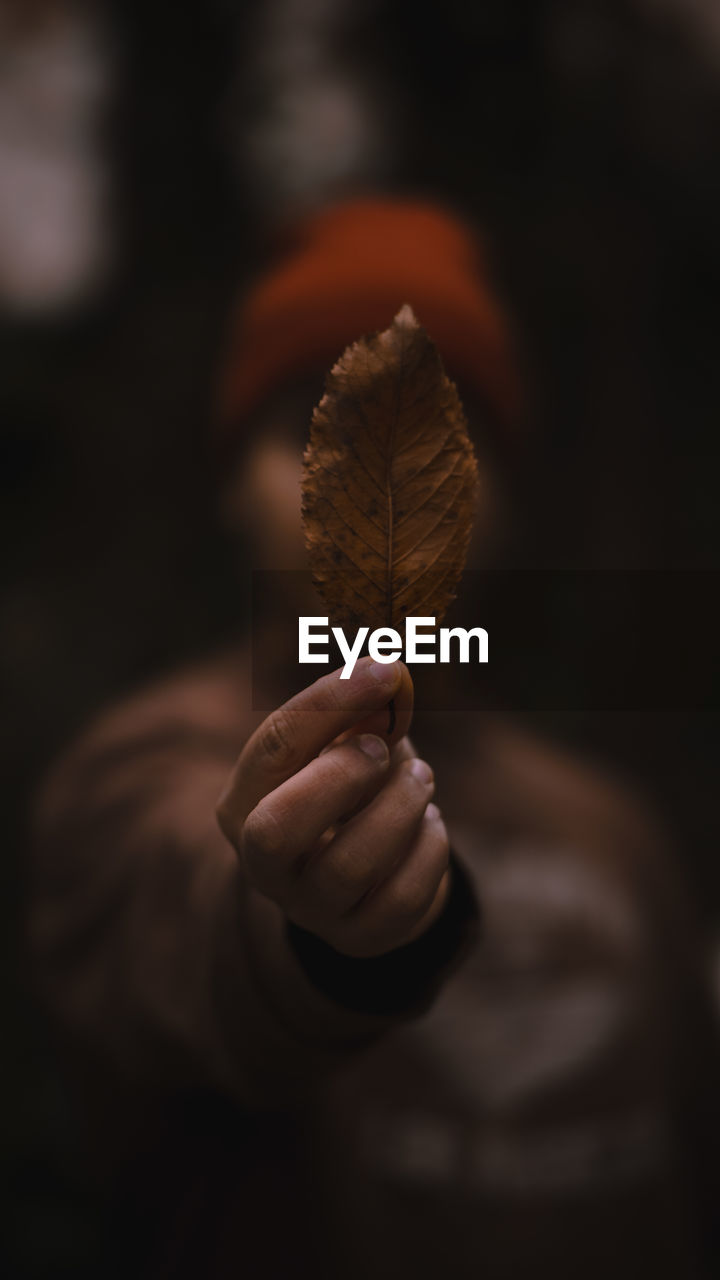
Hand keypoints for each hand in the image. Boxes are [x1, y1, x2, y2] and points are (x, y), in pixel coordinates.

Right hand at [216, 657, 449, 956]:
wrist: (370, 871)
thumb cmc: (350, 788)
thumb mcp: (349, 743)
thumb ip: (365, 711)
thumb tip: (392, 679)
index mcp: (244, 804)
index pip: (273, 748)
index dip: (332, 702)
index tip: (386, 670)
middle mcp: (264, 864)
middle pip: (277, 828)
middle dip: (343, 776)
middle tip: (384, 747)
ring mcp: (310, 909)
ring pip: (351, 864)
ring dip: (401, 805)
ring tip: (422, 778)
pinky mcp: (360, 937)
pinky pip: (402, 897)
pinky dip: (429, 848)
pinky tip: (429, 823)